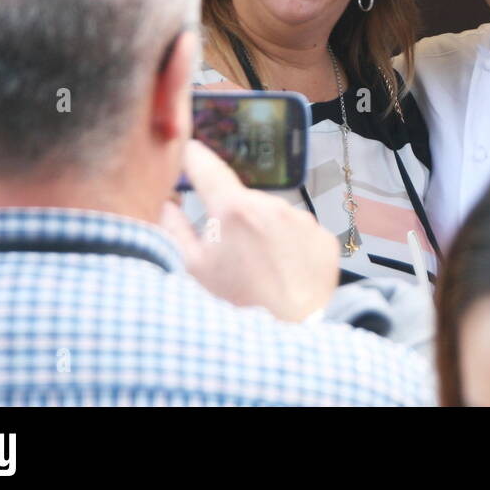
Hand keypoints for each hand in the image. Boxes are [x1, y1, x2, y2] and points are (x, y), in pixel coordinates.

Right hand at [161, 139, 337, 322]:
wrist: (288, 337)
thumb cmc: (237, 307)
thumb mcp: (190, 269)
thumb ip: (172, 227)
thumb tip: (166, 202)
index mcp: (234, 210)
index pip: (208, 166)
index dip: (193, 157)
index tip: (188, 152)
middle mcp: (273, 207)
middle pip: (241, 199)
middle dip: (230, 217)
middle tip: (226, 253)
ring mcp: (303, 221)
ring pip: (271, 216)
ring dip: (260, 232)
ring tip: (256, 269)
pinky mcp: (323, 239)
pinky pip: (298, 232)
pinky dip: (287, 246)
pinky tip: (279, 272)